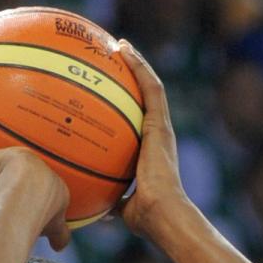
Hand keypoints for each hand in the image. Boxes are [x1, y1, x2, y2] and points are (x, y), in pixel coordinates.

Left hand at [112, 41, 188, 236]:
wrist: (162, 214)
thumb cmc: (147, 217)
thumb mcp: (124, 207)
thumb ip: (114, 203)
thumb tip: (99, 209)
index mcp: (152, 151)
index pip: (142, 120)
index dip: (131, 103)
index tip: (116, 90)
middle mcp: (160, 134)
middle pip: (147, 97)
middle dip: (133, 75)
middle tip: (116, 59)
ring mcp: (162, 127)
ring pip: (151, 86)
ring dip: (137, 63)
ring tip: (120, 46)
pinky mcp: (161, 124)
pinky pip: (150, 88)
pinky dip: (138, 66)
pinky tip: (123, 49)